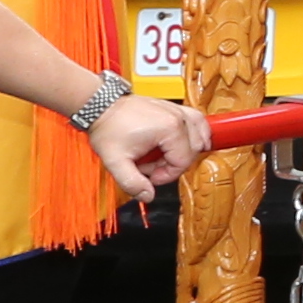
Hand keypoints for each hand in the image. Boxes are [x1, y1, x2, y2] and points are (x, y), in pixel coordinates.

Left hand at [85, 96, 216, 197]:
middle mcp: (178, 117)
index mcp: (169, 129)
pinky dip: (194, 132)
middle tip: (151, 165)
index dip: (166, 175)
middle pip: (193, 149)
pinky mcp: (173, 107)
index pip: (182, 161)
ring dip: (188, 149)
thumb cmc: (108, 128)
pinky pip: (196, 120)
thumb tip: (148, 196)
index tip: (149, 175)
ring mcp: (177, 110)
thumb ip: (132, 183)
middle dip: (173, 163)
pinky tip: (183, 140)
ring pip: (201, 133)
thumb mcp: (115, 161)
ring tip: (167, 155)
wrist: (101, 106)